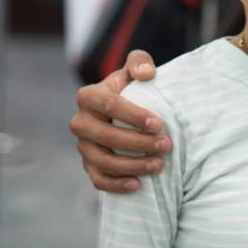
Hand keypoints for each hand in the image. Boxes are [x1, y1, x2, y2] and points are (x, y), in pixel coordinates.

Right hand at [70, 50, 170, 192]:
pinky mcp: (89, 165)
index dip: (134, 116)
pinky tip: (138, 184)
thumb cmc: (132, 86)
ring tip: (159, 165)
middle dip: (139, 143)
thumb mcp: (136, 67)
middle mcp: (80, 122)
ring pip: (104, 161)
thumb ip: (140, 61)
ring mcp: (83, 146)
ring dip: (133, 165)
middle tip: (166, 145)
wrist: (125, 109)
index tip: (159, 124)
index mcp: (89, 96)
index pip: (109, 106)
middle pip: (107, 136)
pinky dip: (117, 185)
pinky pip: (98, 180)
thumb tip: (146, 74)